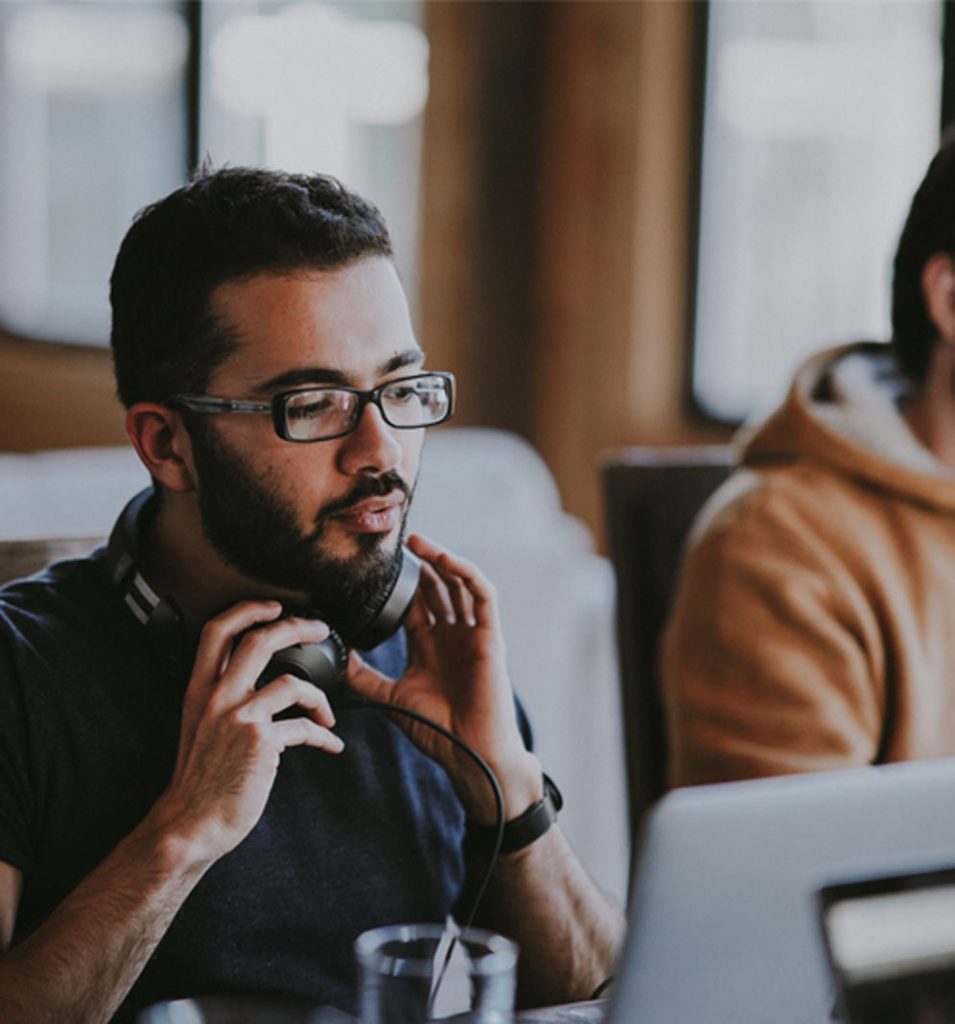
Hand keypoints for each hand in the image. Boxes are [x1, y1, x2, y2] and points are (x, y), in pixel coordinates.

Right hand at [151, 601, 343, 863]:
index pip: (216, 631)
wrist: (191, 823)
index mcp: (199, 690)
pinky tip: (331, 744)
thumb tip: (262, 683)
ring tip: (328, 713)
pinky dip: (324, 736)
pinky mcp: (261, 743)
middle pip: (259, 640)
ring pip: (292, 683)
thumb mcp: (199, 726)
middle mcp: (217, 697)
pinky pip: (304, 728)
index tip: (274, 606)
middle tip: (319, 629)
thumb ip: (223, 698)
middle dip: (296, 626)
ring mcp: (239, 718)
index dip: (247, 609)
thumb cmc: (200, 778)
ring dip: (320, 697)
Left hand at [347, 534, 540, 821]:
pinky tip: (446, 561)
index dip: (401, 581)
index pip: (416, 602)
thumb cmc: (437, 730)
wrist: (470, 753)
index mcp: (429, 645)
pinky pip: (483, 595)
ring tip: (418, 542)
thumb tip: (336, 656)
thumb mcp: (391, 697)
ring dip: (441, 560)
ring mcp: (472, 633)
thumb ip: (364, 676)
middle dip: (420, 563)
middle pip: (437, 586)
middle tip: (398, 541)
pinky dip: (467, 574)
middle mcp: (451, 634)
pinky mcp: (491, 636)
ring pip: (459, 584)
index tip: (378, 562)